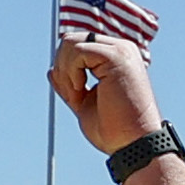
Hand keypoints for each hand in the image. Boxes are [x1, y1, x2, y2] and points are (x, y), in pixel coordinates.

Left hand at [49, 30, 167, 159]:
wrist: (132, 145)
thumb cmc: (114, 130)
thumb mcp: (84, 103)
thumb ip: (70, 86)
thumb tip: (51, 71)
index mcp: (116, 58)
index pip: (78, 45)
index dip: (66, 69)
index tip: (75, 95)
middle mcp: (121, 49)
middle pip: (71, 40)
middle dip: (62, 68)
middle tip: (75, 95)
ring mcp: (120, 51)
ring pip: (71, 42)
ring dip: (65, 71)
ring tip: (78, 94)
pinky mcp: (116, 57)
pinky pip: (77, 51)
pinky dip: (70, 72)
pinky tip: (81, 90)